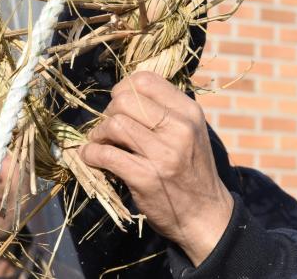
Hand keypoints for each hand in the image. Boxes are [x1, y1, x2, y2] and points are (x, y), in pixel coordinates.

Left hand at [80, 71, 233, 266]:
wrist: (206, 215)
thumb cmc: (191, 169)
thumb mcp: (189, 131)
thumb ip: (164, 110)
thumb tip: (120, 92)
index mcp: (189, 112)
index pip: (145, 80)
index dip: (123, 88)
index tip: (119, 105)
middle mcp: (179, 129)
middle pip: (124, 99)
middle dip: (108, 111)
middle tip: (109, 127)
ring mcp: (163, 154)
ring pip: (114, 124)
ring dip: (98, 133)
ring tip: (101, 143)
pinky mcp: (146, 177)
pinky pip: (106, 154)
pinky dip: (91, 154)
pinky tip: (92, 157)